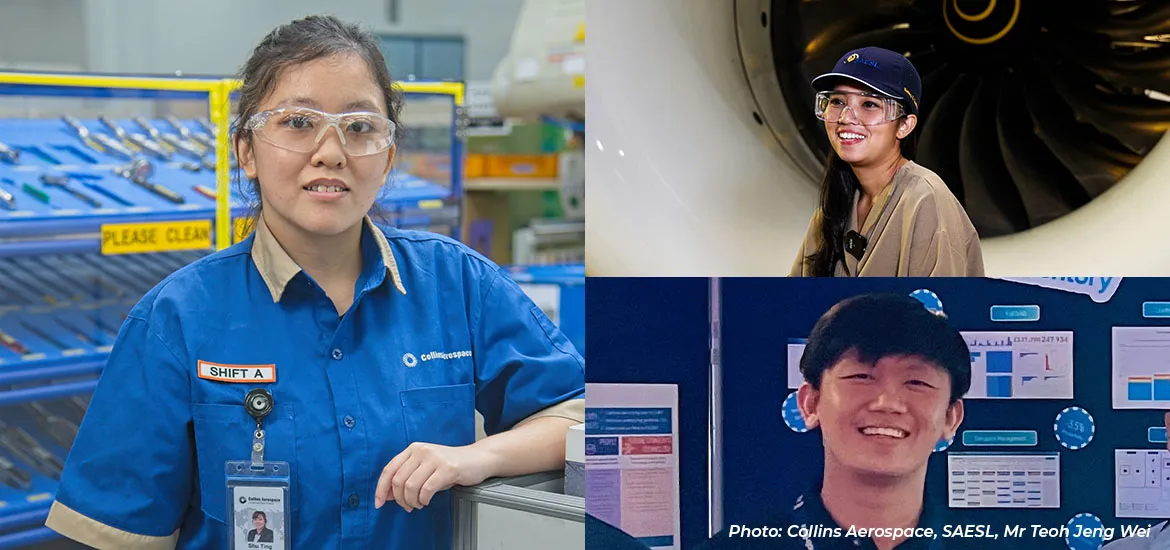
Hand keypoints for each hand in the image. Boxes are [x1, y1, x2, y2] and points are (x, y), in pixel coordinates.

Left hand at [374, 442, 496, 511]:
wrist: (478, 458)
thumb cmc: (452, 465)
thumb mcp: (426, 468)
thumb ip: (406, 477)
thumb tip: (387, 495)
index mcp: (413, 449)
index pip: (389, 469)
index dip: (381, 488)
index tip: (379, 502)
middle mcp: (422, 451)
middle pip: (398, 480)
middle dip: (399, 499)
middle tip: (407, 506)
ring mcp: (434, 459)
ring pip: (410, 486)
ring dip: (412, 501)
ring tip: (419, 504)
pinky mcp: (447, 468)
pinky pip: (426, 490)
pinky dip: (423, 500)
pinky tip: (427, 501)